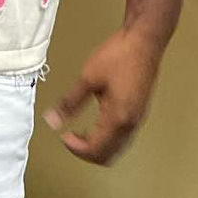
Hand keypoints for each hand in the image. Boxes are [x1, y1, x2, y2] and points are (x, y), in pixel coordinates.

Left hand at [42, 27, 162, 164]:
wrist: (144, 42)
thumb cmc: (119, 56)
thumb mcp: (88, 77)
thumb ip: (70, 101)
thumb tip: (53, 120)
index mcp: (118, 119)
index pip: (95, 150)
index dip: (76, 148)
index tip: (62, 135)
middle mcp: (131, 124)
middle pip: (108, 155)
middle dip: (86, 152)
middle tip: (70, 138)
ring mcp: (138, 119)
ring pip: (117, 148)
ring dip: (97, 146)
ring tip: (80, 132)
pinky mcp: (139, 111)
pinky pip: (123, 137)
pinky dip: (107, 138)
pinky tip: (97, 123)